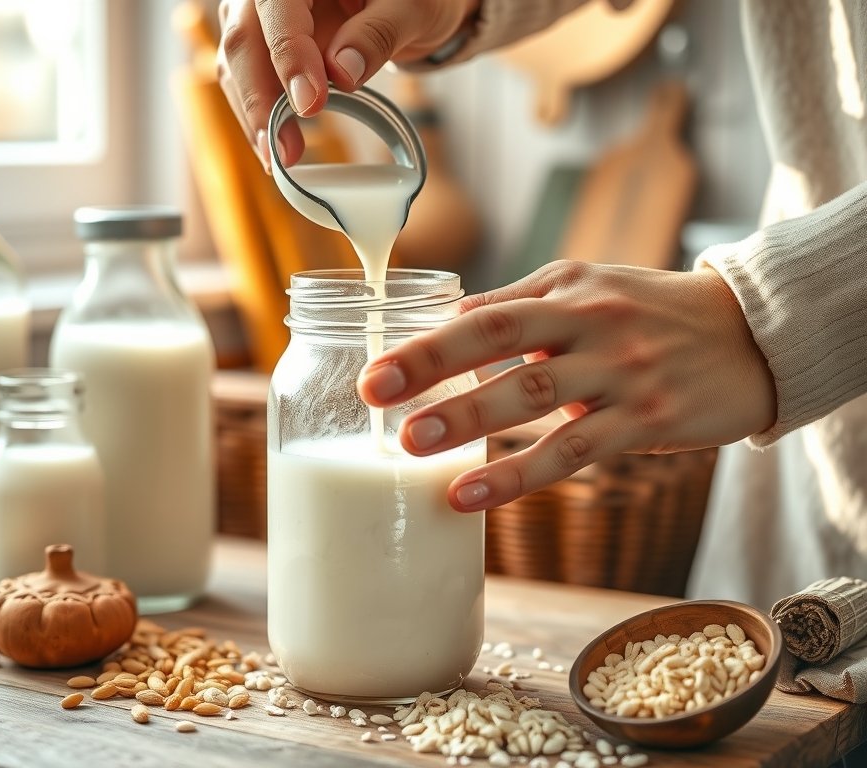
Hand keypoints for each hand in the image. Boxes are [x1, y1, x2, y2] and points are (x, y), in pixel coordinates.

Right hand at [217, 0, 478, 168]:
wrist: (407, 4)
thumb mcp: (413, 8)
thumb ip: (378, 34)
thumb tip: (342, 74)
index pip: (278, 6)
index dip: (289, 56)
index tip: (311, 104)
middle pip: (244, 38)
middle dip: (260, 99)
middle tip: (284, 148)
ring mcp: (261, 16)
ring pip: (238, 64)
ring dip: (256, 115)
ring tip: (282, 157)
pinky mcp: (263, 45)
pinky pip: (248, 79)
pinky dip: (261, 115)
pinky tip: (278, 146)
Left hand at [357, 261, 776, 511]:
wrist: (751, 336)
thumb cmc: (652, 312)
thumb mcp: (587, 289)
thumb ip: (519, 303)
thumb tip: (446, 318)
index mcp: (567, 291)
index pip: (484, 313)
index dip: (427, 342)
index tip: (376, 370)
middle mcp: (591, 325)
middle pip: (503, 344)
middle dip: (434, 370)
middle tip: (375, 397)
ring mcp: (620, 373)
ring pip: (533, 397)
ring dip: (469, 422)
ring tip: (412, 446)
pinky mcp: (646, 420)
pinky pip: (572, 451)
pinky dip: (517, 474)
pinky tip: (470, 494)